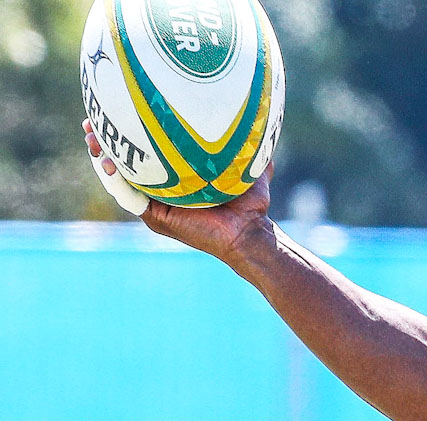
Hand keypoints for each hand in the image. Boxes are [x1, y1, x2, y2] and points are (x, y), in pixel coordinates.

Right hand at [83, 118, 273, 263]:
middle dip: (104, 141)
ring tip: (91, 137)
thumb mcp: (249, 165)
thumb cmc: (251, 202)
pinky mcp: (156, 218)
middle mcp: (161, 191)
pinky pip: (129, 196)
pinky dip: (115, 179)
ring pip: (118, 179)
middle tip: (91, 122)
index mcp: (175, 179)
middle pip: (123, 163)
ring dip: (101, 157)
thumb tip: (261, 118)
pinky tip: (107, 162)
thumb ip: (249, 144)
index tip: (115, 108)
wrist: (250, 231)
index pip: (144, 153)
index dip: (127, 133)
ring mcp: (155, 205)